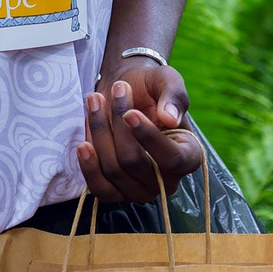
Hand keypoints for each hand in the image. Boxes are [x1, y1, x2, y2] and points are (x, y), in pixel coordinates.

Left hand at [78, 62, 203, 202]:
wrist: (124, 90)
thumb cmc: (150, 87)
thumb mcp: (167, 80)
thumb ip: (174, 96)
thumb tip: (170, 119)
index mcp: (188, 155)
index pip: (172, 158)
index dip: (149, 138)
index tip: (130, 113)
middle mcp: (167, 179)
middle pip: (134, 161)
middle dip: (118, 123)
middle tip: (116, 89)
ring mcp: (140, 189)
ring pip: (113, 170)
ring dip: (100, 133)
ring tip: (95, 99)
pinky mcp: (115, 191)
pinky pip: (99, 188)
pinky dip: (89, 166)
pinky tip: (83, 145)